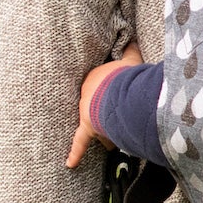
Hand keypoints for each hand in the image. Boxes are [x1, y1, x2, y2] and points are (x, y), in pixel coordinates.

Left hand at [66, 42, 143, 168]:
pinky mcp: (88, 129)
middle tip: (111, 115)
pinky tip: (69, 164)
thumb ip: (130, 51)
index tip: (112, 95)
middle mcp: (87, 98)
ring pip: (95, 126)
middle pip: (95, 108)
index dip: (107, 93)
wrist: (119, 92)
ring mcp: (87, 114)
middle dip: (104, 113)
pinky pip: (80, 143)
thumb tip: (133, 38)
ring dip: (103, 132)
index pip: (99, 88)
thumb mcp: (130, 60)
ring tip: (110, 139)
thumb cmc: (124, 76)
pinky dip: (75, 153)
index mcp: (96, 81)